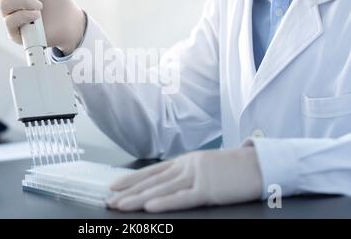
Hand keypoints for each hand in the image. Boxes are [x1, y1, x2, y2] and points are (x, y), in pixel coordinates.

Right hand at [0, 0, 85, 53]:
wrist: (70, 21)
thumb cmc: (57, 0)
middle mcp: (9, 4)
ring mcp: (11, 19)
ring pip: (4, 4)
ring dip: (26, 1)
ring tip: (40, 5)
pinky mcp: (15, 34)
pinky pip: (10, 20)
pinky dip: (25, 14)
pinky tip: (37, 15)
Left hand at [107, 148, 262, 212]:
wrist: (258, 164)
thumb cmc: (233, 167)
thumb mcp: (205, 165)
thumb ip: (186, 172)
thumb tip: (166, 182)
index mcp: (185, 160)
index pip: (152, 171)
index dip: (132, 179)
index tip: (114, 186)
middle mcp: (186, 166)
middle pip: (152, 180)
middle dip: (129, 191)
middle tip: (109, 199)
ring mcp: (196, 176)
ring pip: (161, 189)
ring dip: (138, 198)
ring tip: (120, 205)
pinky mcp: (208, 189)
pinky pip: (183, 198)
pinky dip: (165, 202)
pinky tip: (149, 207)